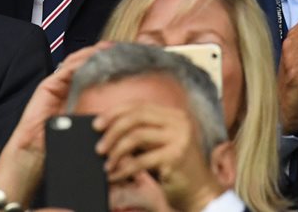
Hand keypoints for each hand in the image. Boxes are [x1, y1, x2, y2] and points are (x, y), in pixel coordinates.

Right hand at [0, 42, 113, 210]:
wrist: (36, 150)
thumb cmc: (59, 141)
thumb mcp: (86, 124)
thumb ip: (99, 113)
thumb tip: (123, 111)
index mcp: (76, 91)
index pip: (93, 70)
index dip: (107, 61)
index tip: (124, 56)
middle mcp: (66, 84)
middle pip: (85, 61)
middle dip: (100, 52)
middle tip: (117, 47)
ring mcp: (56, 83)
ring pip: (75, 61)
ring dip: (91, 53)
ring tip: (106, 48)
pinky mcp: (48, 85)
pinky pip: (64, 70)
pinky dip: (78, 63)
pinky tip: (90, 60)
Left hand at [95, 103, 223, 211]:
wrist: (201, 192)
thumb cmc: (174, 168)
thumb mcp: (158, 144)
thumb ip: (141, 133)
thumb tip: (107, 128)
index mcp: (174, 115)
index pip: (139, 105)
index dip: (115, 112)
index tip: (96, 124)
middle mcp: (179, 122)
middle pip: (136, 116)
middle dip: (112, 130)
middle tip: (98, 147)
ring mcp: (179, 137)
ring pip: (136, 136)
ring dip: (116, 151)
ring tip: (106, 164)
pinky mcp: (176, 156)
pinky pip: (141, 160)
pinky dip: (124, 169)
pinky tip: (115, 175)